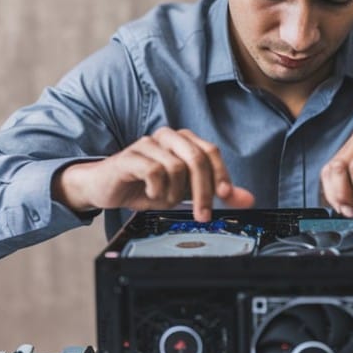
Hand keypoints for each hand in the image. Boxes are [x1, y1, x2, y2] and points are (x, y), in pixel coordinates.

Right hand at [53, 127, 254, 221]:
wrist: (106, 188)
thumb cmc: (145, 187)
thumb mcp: (183, 193)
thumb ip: (214, 192)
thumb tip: (247, 198)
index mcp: (182, 141)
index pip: (210, 152)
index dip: (221, 174)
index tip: (225, 197)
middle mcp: (167, 137)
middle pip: (196, 158)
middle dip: (203, 191)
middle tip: (203, 215)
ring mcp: (147, 144)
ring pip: (176, 166)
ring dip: (174, 193)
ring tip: (164, 200)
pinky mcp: (129, 157)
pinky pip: (154, 170)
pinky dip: (157, 189)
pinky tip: (151, 195)